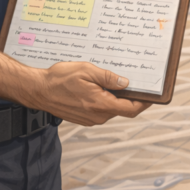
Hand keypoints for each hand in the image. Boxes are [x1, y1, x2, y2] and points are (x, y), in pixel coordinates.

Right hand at [26, 62, 149, 125]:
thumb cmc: (59, 79)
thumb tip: (125, 83)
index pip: (131, 109)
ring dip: (116, 98)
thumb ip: (108, 78)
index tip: (151, 95)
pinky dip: (106, 100)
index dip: (144, 102)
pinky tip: (100, 88)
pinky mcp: (85, 118)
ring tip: (113, 81)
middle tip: (135, 81)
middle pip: (123, 109)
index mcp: (100, 104)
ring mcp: (91, 119)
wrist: (39, 90)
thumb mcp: (86, 70)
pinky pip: (102, 110)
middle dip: (130, 97)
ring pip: (112, 109)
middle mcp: (97, 116)